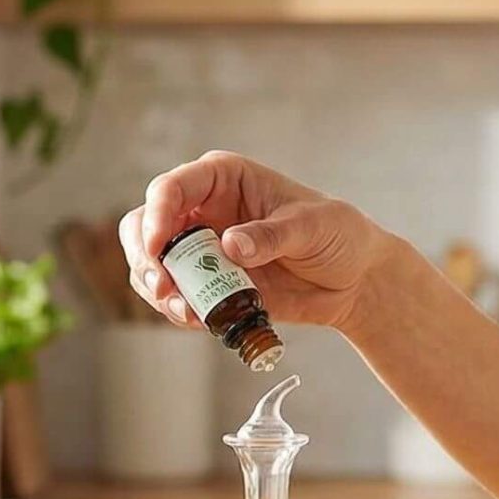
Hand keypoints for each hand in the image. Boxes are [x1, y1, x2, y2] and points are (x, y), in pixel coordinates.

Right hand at [118, 151, 392, 334]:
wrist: (354, 280)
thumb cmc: (338, 234)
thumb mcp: (312, 227)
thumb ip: (272, 235)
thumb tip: (230, 246)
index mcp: (223, 179)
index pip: (172, 188)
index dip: (157, 214)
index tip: (160, 246)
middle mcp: (202, 210)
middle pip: (144, 225)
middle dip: (145, 256)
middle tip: (163, 286)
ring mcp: (201, 249)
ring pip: (151, 264)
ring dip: (157, 290)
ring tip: (185, 311)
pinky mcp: (208, 285)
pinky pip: (175, 296)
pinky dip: (178, 310)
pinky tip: (200, 319)